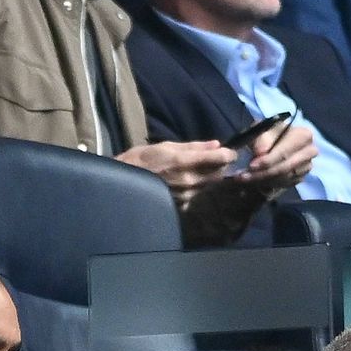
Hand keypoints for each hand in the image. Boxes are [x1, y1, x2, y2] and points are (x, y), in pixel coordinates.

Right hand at [117, 140, 237, 206]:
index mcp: (184, 162)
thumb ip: (193, 146)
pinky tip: (186, 183)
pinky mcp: (181, 206)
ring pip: (210, 185)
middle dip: (220, 166)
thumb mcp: (165, 146)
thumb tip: (216, 145)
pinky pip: (198, 195)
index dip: (229, 154)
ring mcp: (185, 195)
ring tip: (196, 171)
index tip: (229, 152)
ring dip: (209, 178)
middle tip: (211, 161)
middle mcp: (188, 181)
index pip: (220, 159)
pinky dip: (197, 188)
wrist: (121, 185)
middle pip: (219, 174)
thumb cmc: (140, 160)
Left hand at [232, 123, 316, 190]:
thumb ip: (261, 138)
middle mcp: (310, 152)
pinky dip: (269, 184)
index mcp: (303, 135)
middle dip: (262, 174)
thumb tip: (261, 152)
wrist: (273, 141)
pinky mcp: (301, 177)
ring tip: (246, 179)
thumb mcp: (261, 129)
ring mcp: (306, 166)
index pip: (284, 153)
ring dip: (263, 181)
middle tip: (244, 177)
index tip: (251, 166)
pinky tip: (256, 181)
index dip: (267, 161)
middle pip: (284, 168)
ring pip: (283, 179)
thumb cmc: (268, 133)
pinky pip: (284, 185)